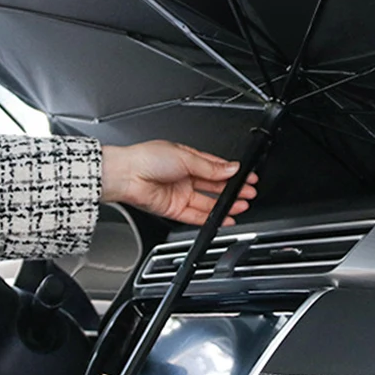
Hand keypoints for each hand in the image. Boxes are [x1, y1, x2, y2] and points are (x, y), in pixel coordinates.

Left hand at [100, 141, 257, 225]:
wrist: (126, 175)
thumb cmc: (148, 158)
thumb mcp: (185, 157)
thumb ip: (210, 167)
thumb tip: (231, 167)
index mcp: (187, 159)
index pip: (215, 167)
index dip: (232, 173)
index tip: (247, 177)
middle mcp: (185, 177)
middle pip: (214, 186)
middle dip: (233, 190)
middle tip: (249, 193)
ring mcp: (180, 193)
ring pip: (208, 202)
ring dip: (225, 205)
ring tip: (241, 205)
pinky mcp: (174, 209)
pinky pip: (197, 216)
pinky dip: (211, 218)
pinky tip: (224, 218)